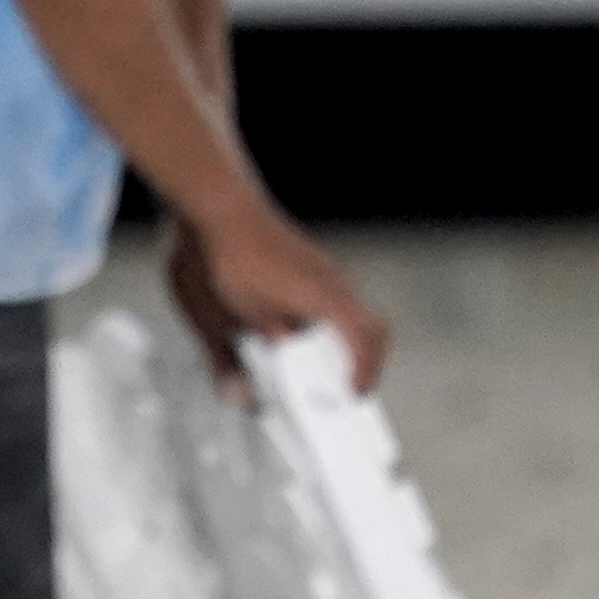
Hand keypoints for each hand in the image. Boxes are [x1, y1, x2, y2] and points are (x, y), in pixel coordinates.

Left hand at [165, 201, 389, 394]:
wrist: (224, 206)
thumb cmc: (232, 255)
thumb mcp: (238, 312)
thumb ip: (248, 353)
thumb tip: (247, 388)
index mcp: (323, 298)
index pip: (366, 338)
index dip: (365, 369)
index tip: (356, 391)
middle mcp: (333, 281)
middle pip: (373, 326)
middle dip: (368, 359)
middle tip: (352, 383)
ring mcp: (325, 268)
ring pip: (357, 309)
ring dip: (352, 339)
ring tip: (331, 363)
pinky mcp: (313, 260)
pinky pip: (340, 295)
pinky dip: (336, 320)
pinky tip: (309, 330)